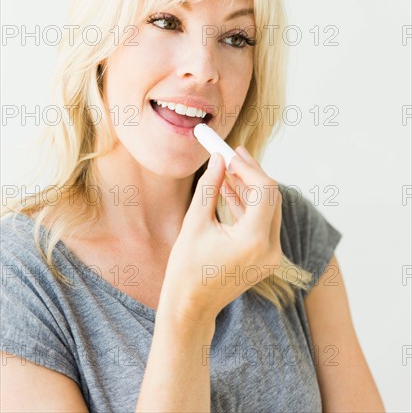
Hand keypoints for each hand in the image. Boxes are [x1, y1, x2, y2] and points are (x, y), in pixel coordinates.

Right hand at [158, 146, 282, 325]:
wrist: (191, 307)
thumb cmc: (187, 268)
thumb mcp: (195, 222)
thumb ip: (210, 186)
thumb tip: (218, 158)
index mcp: (254, 240)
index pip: (264, 190)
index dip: (248, 167)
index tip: (230, 153)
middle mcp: (270, 248)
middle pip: (270, 197)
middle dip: (251, 173)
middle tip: (233, 153)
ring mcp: (271, 255)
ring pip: (268, 209)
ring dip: (249, 187)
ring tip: (228, 167)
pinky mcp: (265, 257)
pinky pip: (261, 223)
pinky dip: (247, 205)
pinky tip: (230, 189)